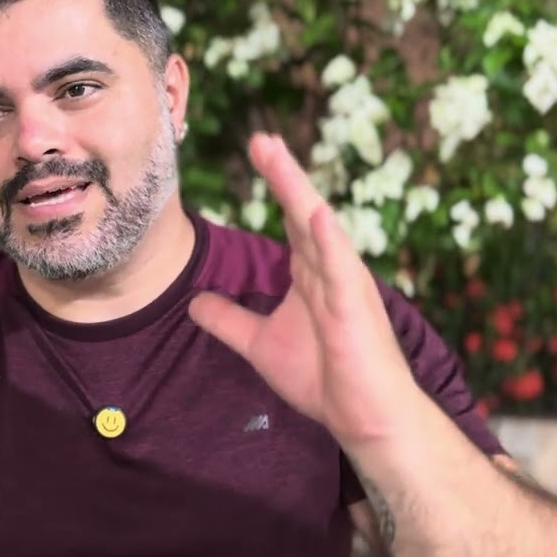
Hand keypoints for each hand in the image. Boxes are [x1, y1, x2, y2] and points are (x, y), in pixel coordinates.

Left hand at [188, 134, 419, 447]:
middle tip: (260, 139)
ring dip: (298, 192)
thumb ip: (230, 320)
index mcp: (312, 275)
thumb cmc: (324, 379)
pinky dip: (329, 241)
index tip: (257, 151)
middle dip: (283, 175)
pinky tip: (317, 214)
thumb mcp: (260, 344)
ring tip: (276, 156)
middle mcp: (331, 271)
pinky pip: (341, 270)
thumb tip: (194, 303)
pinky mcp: (356, 309)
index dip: (276, 187)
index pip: (292, 222)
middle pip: (304, 213)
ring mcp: (346, 286)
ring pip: (320, 229)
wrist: (363, 418)